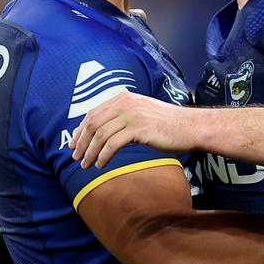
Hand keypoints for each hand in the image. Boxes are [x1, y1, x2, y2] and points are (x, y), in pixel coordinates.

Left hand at [70, 91, 193, 167]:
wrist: (189, 127)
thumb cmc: (167, 124)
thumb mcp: (141, 114)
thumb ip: (123, 118)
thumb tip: (104, 133)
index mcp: (123, 98)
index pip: (93, 113)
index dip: (80, 130)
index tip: (74, 144)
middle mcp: (125, 103)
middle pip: (93, 123)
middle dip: (82, 142)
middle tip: (76, 157)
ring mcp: (132, 115)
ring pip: (101, 134)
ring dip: (91, 152)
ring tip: (87, 165)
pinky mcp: (139, 128)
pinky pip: (113, 144)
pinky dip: (104, 155)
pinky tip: (102, 164)